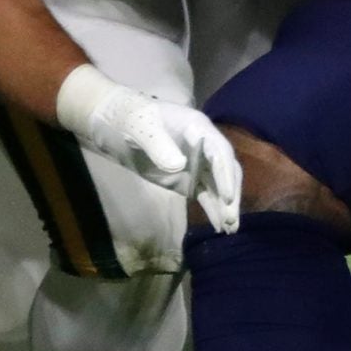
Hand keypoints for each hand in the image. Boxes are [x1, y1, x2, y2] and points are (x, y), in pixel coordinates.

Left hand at [56, 66, 241, 233]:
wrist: (118, 126)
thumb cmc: (132, 120)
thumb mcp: (142, 129)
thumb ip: (159, 146)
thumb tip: (179, 166)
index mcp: (198, 128)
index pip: (219, 152)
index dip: (225, 174)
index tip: (227, 197)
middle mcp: (205, 147)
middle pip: (225, 171)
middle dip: (230, 194)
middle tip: (232, 220)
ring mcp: (197, 164)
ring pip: (218, 186)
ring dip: (225, 207)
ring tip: (231, 229)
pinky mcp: (188, 180)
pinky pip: (204, 196)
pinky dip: (212, 210)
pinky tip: (219, 226)